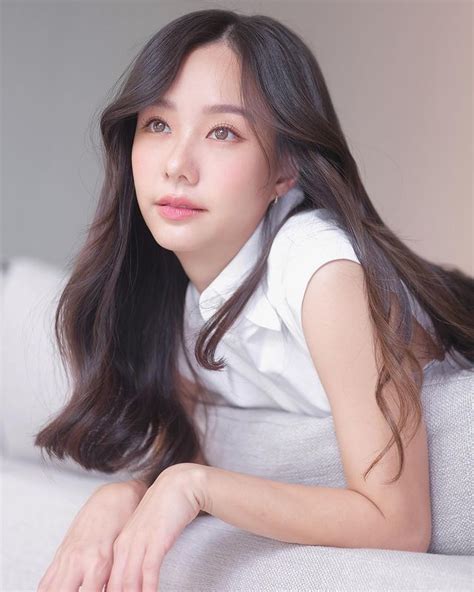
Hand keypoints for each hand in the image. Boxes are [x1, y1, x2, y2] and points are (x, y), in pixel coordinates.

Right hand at [37, 480, 145, 591]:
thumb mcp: (124, 553)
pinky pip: (46, 581)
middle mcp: (78, 561)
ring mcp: (66, 556)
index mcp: (98, 563)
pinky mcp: (61, 553)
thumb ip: (114, 579)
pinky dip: (48, 591)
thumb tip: (115, 589)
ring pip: (50, 590)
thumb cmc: (123, 520)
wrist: (114, 496)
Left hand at [106, 463, 204, 591]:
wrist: (180, 485)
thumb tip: (136, 575)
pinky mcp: (157, 540)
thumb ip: (138, 551)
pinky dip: (149, 588)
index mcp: (120, 544)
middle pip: (114, 584)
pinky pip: (149, 571)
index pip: (107, 580)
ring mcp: (140, 542)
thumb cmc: (165, 509)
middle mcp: (126, 544)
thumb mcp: (146, 532)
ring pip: (129, 581)